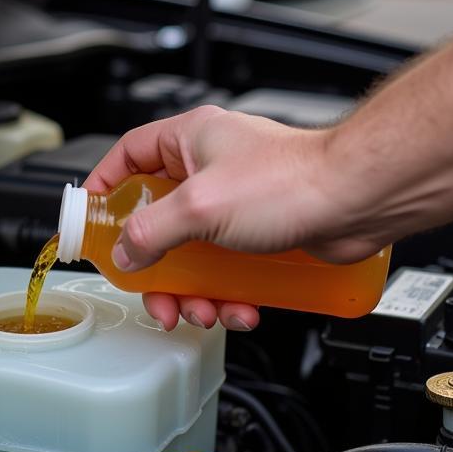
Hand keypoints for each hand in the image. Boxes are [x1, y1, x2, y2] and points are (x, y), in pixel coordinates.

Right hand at [84, 106, 382, 331]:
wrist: (361, 201)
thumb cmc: (294, 182)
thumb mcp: (200, 206)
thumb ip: (151, 231)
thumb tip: (125, 253)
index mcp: (190, 140)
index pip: (128, 155)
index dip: (104, 187)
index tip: (91, 221)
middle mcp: (211, 167)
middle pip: (157, 217)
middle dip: (153, 264)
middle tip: (150, 290)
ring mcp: (236, 202)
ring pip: (192, 253)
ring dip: (191, 290)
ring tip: (199, 311)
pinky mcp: (261, 234)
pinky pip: (227, 269)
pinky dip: (227, 295)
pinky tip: (237, 309)